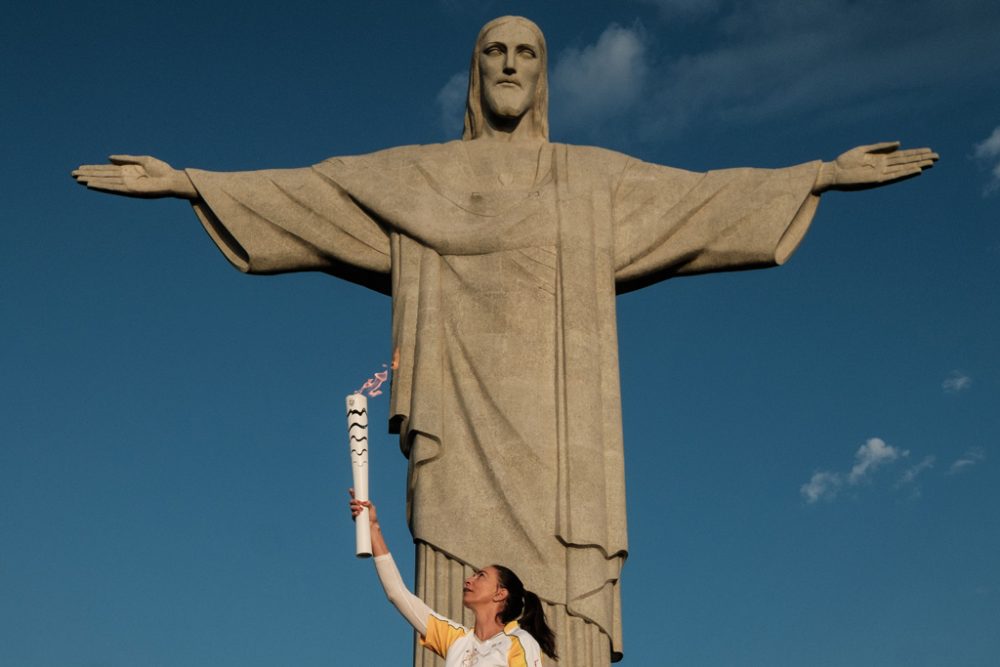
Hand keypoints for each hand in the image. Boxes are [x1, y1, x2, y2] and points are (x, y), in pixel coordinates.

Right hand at [71, 155, 197, 198]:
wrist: (172, 179)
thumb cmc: (162, 170)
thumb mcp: (142, 160)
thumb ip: (125, 159)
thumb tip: (108, 158)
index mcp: (127, 171)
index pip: (106, 170)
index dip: (93, 169)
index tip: (80, 168)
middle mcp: (125, 178)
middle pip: (103, 176)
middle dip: (88, 174)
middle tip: (72, 174)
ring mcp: (127, 185)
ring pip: (105, 182)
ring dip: (91, 180)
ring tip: (77, 179)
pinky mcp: (130, 190)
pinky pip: (113, 188)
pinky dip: (102, 186)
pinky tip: (91, 184)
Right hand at [349, 488, 377, 524]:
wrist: (371, 524)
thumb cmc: (372, 516)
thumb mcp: (372, 508)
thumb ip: (369, 504)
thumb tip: (365, 502)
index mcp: (361, 503)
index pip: (356, 497)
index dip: (353, 493)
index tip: (350, 489)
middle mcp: (357, 507)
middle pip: (352, 501)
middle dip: (354, 501)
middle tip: (359, 502)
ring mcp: (355, 512)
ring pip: (352, 507)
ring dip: (355, 507)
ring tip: (361, 509)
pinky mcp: (354, 517)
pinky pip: (353, 514)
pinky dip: (355, 513)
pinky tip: (358, 513)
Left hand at [814, 142, 937, 192]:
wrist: (832, 172)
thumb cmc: (845, 161)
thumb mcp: (864, 150)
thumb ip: (881, 146)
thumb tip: (900, 143)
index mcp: (880, 158)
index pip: (902, 155)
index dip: (916, 153)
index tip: (929, 150)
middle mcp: (883, 166)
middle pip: (906, 161)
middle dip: (921, 158)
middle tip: (937, 156)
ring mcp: (881, 173)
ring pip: (903, 169)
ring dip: (917, 165)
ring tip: (931, 163)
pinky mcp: (876, 180)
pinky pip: (894, 176)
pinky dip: (905, 173)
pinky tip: (916, 170)